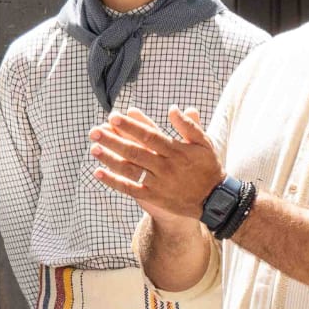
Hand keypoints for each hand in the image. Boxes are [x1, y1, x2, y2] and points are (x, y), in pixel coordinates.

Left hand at [89, 107, 225, 224]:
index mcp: (176, 150)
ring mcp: (158, 183)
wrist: (214, 200)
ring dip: (110, 159)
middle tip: (94, 131)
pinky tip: (99, 173)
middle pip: (134, 151)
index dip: (130, 126)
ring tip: (93, 148)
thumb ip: (189, 126)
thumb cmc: (208, 167)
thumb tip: (172, 108)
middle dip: (113, 140)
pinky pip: (130, 189)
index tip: (114, 117)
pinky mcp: (154, 198)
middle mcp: (165, 166)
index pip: (149, 135)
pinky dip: (114, 181)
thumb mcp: (205, 143)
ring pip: (130, 170)